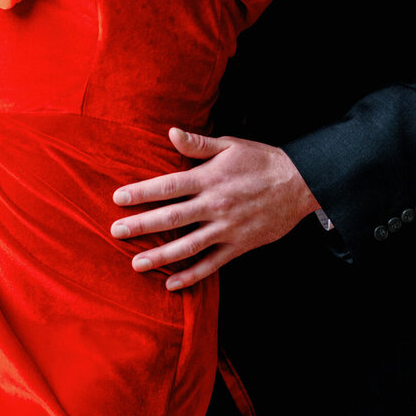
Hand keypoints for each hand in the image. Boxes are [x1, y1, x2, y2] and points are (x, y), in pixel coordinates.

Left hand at [110, 128, 320, 289]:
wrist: (300, 184)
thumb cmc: (261, 161)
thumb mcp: (230, 145)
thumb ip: (198, 144)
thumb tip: (170, 133)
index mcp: (210, 178)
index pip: (169, 186)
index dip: (142, 192)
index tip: (118, 199)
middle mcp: (216, 204)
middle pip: (172, 218)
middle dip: (141, 225)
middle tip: (115, 232)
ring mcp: (227, 228)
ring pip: (188, 246)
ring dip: (160, 256)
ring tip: (136, 264)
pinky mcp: (239, 246)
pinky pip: (211, 264)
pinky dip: (191, 275)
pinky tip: (172, 283)